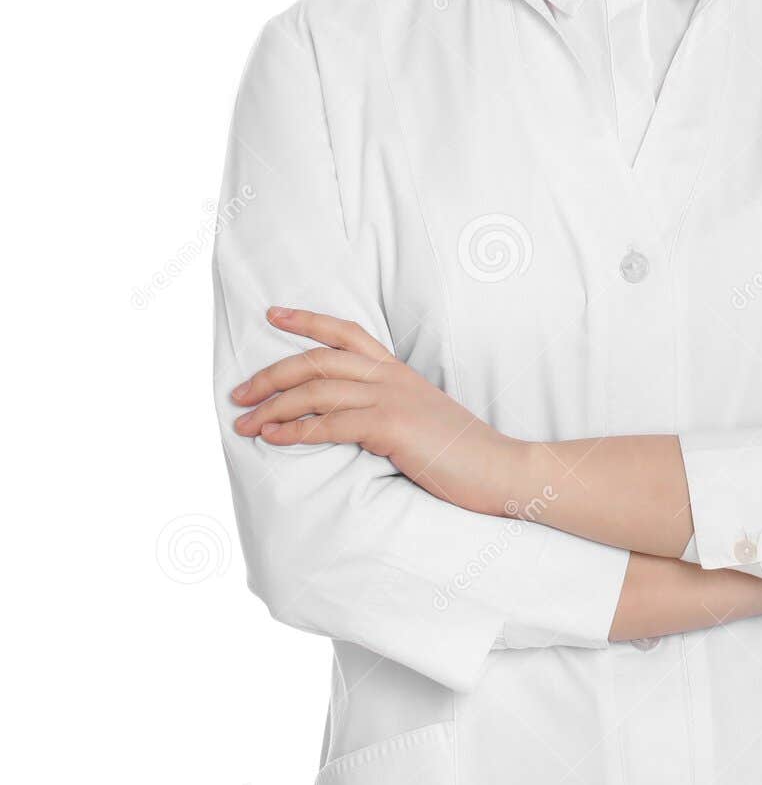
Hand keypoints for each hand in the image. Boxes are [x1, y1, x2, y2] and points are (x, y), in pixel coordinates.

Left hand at [230, 307, 520, 514]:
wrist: (500, 469)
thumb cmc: (460, 454)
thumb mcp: (421, 418)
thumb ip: (387, 408)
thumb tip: (346, 418)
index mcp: (398, 371)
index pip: (347, 331)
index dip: (306, 320)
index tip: (272, 314)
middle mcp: (392, 377)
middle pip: (319, 360)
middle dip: (271, 374)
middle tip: (239, 394)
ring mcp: (392, 399)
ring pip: (317, 389)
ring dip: (273, 406)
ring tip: (244, 423)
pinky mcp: (392, 427)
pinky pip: (330, 423)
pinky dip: (296, 430)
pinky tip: (273, 438)